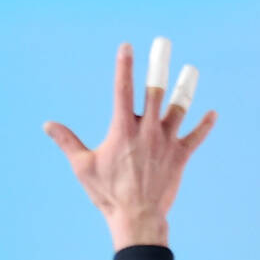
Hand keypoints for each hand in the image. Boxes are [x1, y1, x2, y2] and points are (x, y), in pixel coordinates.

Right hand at [44, 39, 214, 249]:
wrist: (136, 216)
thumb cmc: (106, 193)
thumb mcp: (82, 167)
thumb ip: (67, 142)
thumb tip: (47, 124)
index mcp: (122, 130)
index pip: (123, 90)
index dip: (124, 66)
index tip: (127, 46)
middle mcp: (147, 130)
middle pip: (156, 90)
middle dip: (159, 64)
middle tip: (162, 43)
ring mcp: (167, 141)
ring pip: (180, 107)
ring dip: (186, 86)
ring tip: (191, 70)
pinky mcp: (181, 155)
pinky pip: (197, 136)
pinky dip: (205, 124)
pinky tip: (212, 114)